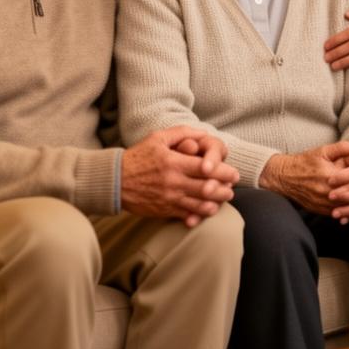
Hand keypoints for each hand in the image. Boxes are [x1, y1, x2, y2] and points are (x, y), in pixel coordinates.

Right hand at [121, 126, 237, 226]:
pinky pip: (187, 215)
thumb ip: (181, 133)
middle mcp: (174, 182)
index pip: (206, 169)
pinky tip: (208, 210)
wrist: (115, 181)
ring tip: (223, 199)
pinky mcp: (164, 210)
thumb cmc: (138, 156)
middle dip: (224, 190)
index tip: (233, 173)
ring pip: (200, 205)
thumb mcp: (157, 138)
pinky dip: (200, 214)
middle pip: (207, 189)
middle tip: (232, 188)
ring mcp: (169, 199)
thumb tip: (202, 133)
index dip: (224, 172)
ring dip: (216, 203)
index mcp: (174, 163)